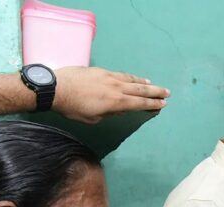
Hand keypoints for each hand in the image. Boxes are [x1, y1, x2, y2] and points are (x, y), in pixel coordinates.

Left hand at [53, 67, 169, 123]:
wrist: (56, 88)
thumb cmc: (73, 108)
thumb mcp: (93, 118)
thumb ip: (108, 113)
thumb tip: (118, 108)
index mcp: (116, 102)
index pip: (139, 103)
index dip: (152, 104)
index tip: (163, 104)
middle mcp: (116, 87)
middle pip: (140, 90)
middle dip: (155, 92)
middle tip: (167, 93)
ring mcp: (109, 77)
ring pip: (131, 79)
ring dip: (144, 83)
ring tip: (152, 85)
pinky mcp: (101, 71)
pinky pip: (121, 74)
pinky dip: (130, 77)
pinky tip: (132, 78)